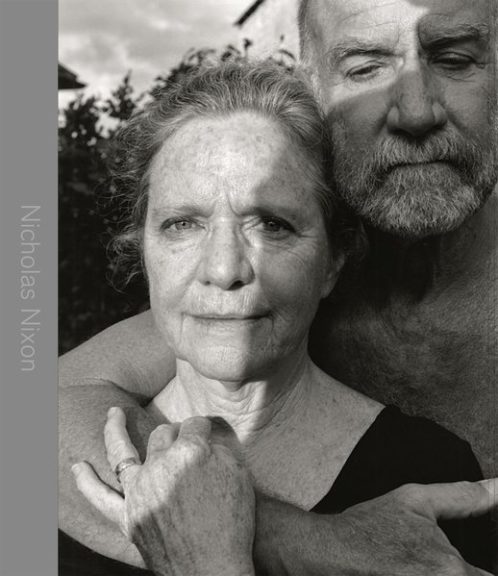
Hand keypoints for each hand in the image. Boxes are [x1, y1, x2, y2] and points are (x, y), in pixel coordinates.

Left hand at [72, 408, 255, 575]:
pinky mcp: (128, 516)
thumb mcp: (238, 475)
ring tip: (112, 413)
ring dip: (115, 429)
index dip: (205, 429)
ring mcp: (139, 490)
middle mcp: (159, 465)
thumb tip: (204, 439)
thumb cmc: (232, 523)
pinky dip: (87, 482)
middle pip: (162, 434)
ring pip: (123, 451)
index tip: (210, 437)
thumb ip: (217, 448)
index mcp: (188, 451)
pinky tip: (78, 467)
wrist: (213, 571)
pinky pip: (100, 497)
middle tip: (185, 443)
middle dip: (175, 433)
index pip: (194, 425)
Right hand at [254, 480, 496, 575]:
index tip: (478, 560)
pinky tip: (414, 571)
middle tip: (434, 559)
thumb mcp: (414, 501)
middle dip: (467, 570)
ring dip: (451, 573)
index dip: (487, 567)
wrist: (326, 555)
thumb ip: (463, 497)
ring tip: (422, 564)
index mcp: (450, 570)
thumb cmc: (369, 527)